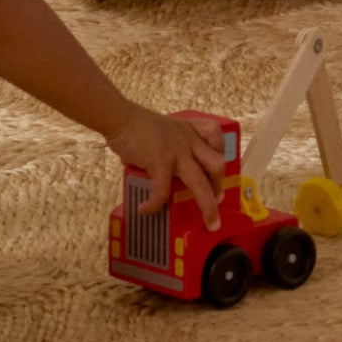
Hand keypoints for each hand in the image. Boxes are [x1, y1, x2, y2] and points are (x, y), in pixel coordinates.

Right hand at [105, 106, 224, 227]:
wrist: (121, 119)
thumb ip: (166, 150)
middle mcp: (188, 141)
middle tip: (217, 200)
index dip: (220, 152)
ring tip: (210, 223)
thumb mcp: (162, 131)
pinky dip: (155, 204)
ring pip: (200, 182)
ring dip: (207, 205)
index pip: (215, 136)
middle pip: (216, 163)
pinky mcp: (161, 163)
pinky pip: (163, 191)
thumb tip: (156, 173)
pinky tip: (145, 209)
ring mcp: (177, 152)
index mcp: (189, 130)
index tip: (216, 171)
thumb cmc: (136, 126)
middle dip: (219, 185)